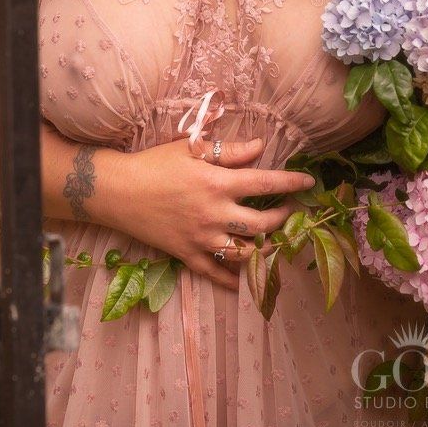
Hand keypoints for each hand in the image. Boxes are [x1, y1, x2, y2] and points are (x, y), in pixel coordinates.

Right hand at [98, 136, 314, 291]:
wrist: (117, 191)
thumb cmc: (155, 163)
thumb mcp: (191, 148)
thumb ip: (230, 151)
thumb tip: (261, 146)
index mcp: (217, 184)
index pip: (265, 184)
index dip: (291, 183)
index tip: (309, 182)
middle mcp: (214, 214)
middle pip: (262, 225)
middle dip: (283, 218)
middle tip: (291, 211)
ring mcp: (201, 238)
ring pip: (244, 253)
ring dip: (265, 249)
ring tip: (275, 241)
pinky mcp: (186, 254)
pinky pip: (215, 273)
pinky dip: (231, 279)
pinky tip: (243, 280)